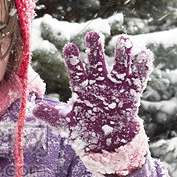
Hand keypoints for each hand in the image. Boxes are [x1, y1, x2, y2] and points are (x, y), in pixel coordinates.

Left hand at [34, 31, 151, 153]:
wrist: (106, 142)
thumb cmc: (83, 130)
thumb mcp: (65, 124)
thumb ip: (50, 115)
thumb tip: (33, 109)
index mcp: (82, 87)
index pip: (76, 71)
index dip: (73, 59)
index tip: (69, 47)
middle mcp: (99, 82)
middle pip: (97, 62)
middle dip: (95, 49)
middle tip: (93, 35)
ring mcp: (116, 86)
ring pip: (119, 65)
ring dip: (121, 53)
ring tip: (122, 40)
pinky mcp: (131, 92)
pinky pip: (138, 77)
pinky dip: (141, 66)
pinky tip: (143, 54)